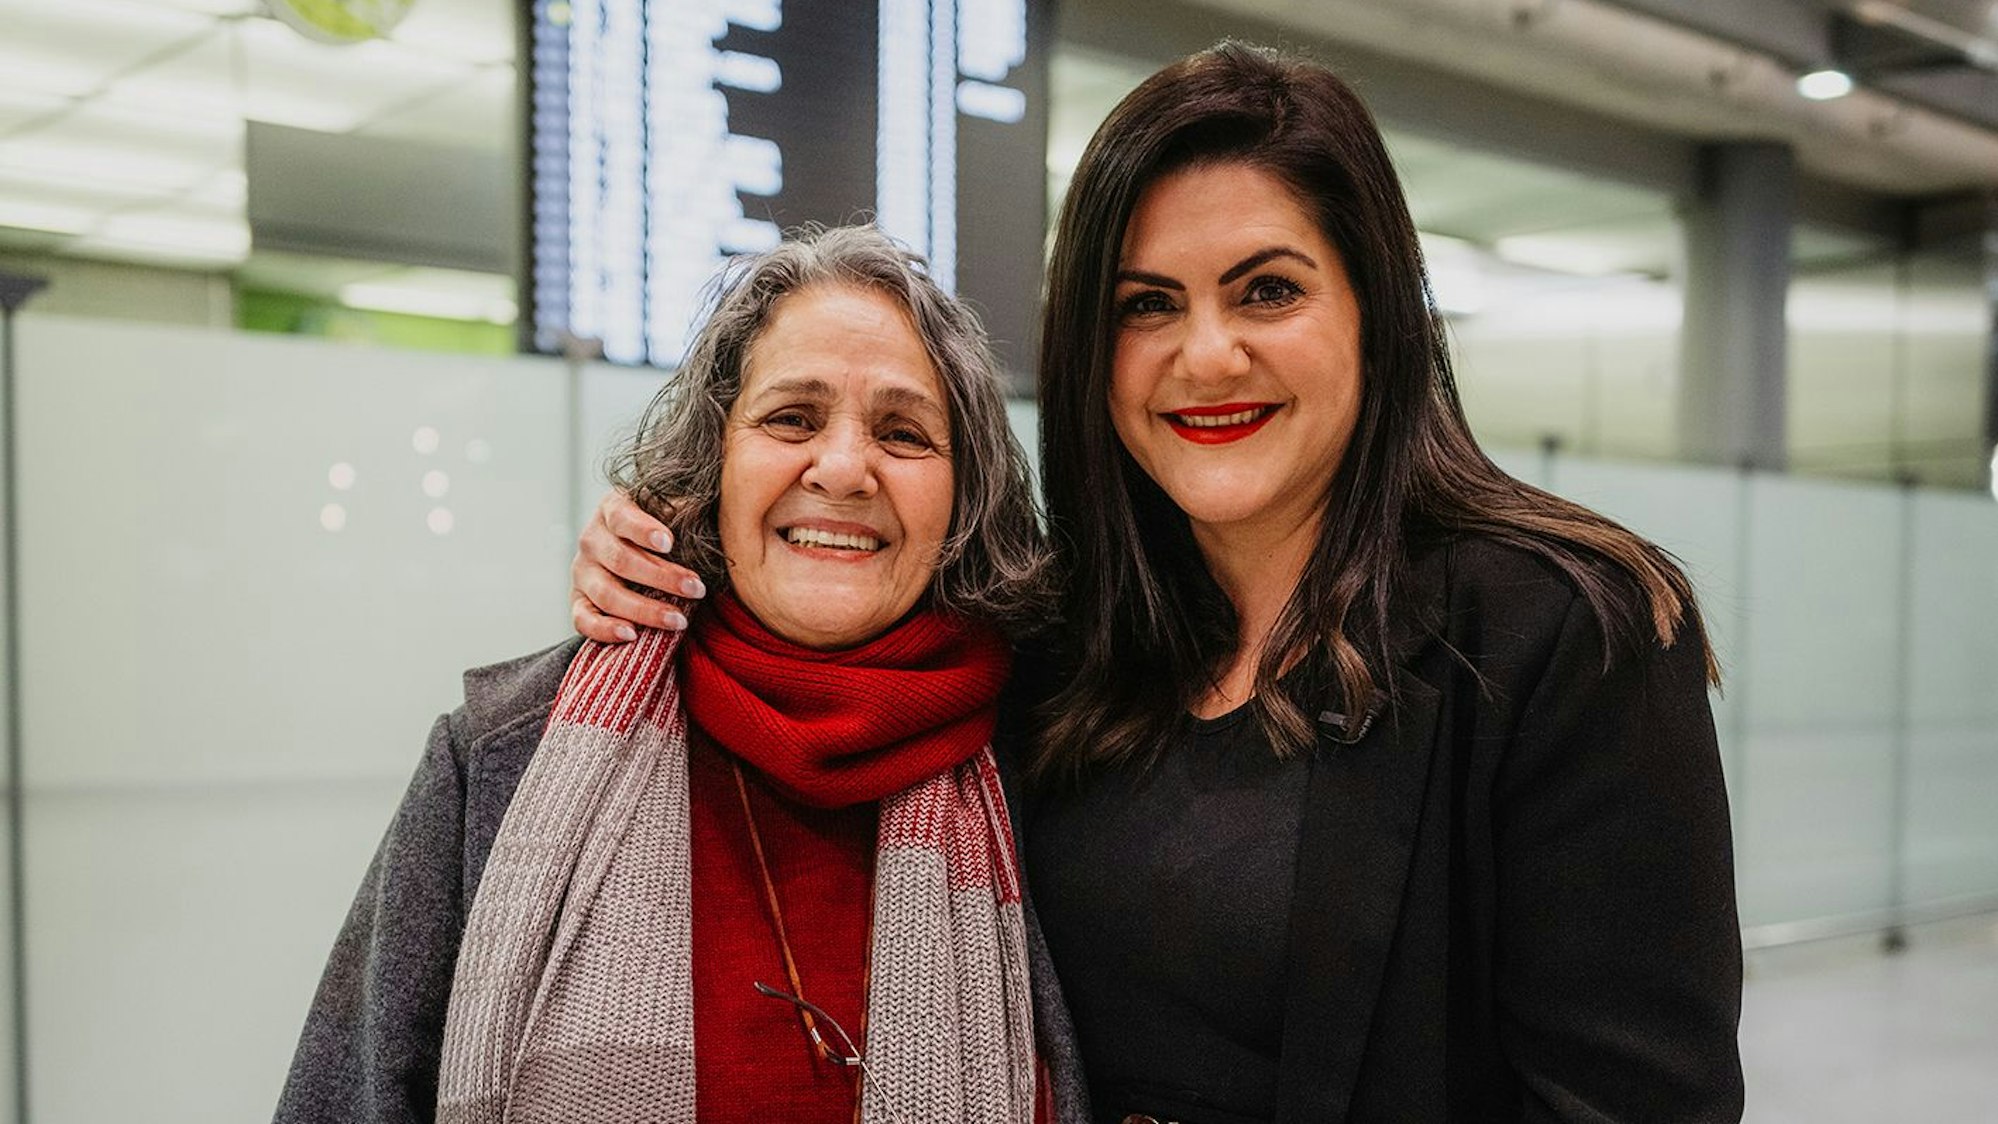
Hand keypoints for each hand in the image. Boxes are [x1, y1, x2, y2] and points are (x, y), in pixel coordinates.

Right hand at [570, 490, 708, 641]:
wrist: (630, 550)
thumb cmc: (660, 531)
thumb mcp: (668, 513)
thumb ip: (681, 515)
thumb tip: (704, 523)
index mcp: (611, 509)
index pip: (622, 517)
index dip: (643, 530)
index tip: (670, 543)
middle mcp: (591, 540)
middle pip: (621, 560)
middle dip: (662, 578)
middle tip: (696, 589)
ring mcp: (582, 573)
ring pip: (607, 594)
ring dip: (645, 610)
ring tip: (679, 620)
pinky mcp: (578, 601)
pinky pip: (583, 620)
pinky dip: (605, 630)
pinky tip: (632, 635)